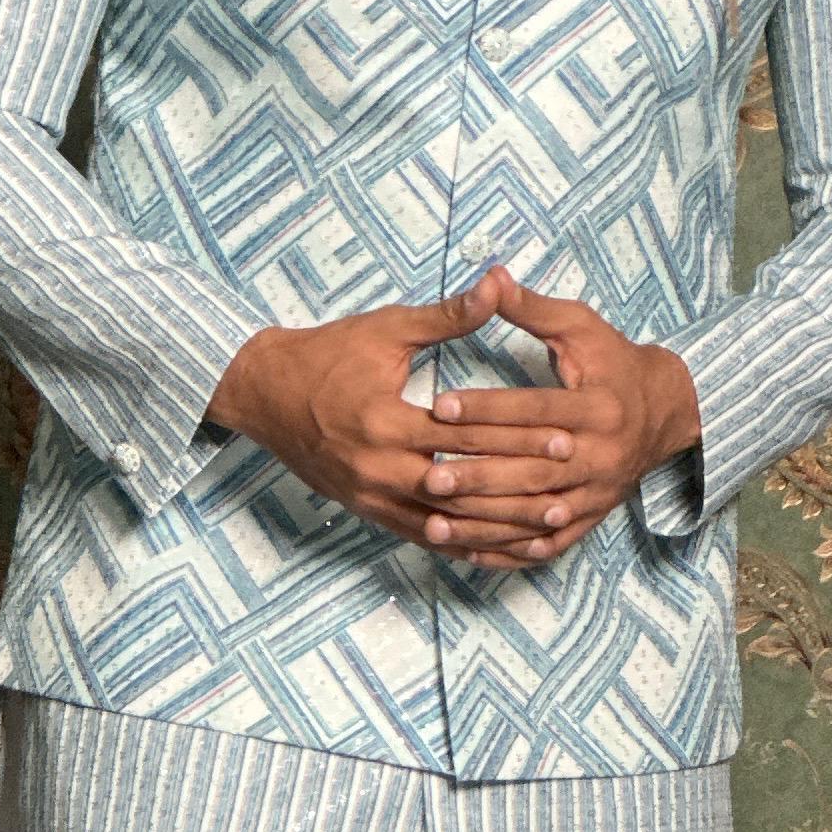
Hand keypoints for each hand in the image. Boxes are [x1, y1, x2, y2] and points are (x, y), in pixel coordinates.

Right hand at [204, 264, 580, 569]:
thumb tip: (497, 284)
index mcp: (384, 420)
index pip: (465, 434)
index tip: (564, 438)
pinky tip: (499, 548)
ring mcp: (370, 497)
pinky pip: (423, 537)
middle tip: (567, 493)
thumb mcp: (387, 329)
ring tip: (545, 530)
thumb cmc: (327, 354)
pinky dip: (463, 544)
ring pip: (445, 524)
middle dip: (517, 491)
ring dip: (496, 529)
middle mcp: (377, 468)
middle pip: (462, 488)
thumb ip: (448, 316)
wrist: (264, 393)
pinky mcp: (367, 511)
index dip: (518, 437)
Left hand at [417, 270, 701, 559]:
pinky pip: (549, 542)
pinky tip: (468, 552)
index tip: (438, 407)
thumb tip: (491, 277)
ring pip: (535, 512)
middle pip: (531, 468)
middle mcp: (602, 455)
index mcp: (599, 407)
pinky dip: (509, 551)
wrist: (665, 410)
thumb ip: (531, 309)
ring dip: (483, 520)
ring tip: (433, 518)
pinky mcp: (592, 517)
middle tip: (427, 474)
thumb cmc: (613, 361)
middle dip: (478, 473)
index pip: (534, 410)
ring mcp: (597, 492)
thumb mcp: (580, 327)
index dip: (486, 408)